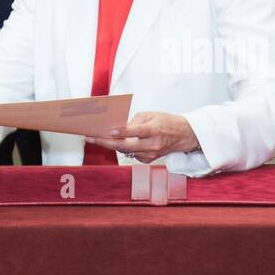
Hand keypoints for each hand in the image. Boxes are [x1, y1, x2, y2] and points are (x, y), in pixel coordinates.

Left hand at [85, 111, 199, 162]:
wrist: (183, 135)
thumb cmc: (166, 122)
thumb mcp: (151, 115)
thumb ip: (134, 122)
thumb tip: (118, 129)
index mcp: (154, 130)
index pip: (136, 132)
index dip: (123, 132)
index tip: (109, 131)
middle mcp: (152, 145)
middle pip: (126, 146)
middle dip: (106, 142)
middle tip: (90, 138)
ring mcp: (150, 154)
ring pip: (125, 151)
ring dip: (110, 145)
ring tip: (95, 138)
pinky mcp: (148, 160)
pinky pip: (131, 154)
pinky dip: (122, 148)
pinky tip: (113, 142)